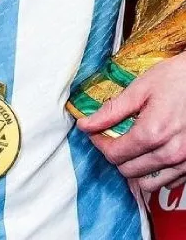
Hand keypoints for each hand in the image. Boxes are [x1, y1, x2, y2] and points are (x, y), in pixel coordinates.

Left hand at [77, 52, 185, 191]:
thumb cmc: (176, 78)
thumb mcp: (141, 88)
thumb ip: (112, 110)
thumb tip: (85, 124)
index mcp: (152, 132)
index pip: (115, 154)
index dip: (100, 143)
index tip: (96, 132)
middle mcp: (169, 153)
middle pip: (128, 171)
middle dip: (116, 155)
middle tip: (113, 136)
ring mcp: (184, 162)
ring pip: (148, 183)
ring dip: (135, 168)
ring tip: (133, 147)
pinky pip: (169, 182)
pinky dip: (156, 173)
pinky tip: (153, 152)